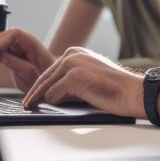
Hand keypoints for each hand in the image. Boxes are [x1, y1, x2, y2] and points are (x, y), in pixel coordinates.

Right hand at [0, 28, 54, 91]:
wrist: (58, 90)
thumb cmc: (51, 82)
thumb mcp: (31, 75)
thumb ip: (15, 63)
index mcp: (36, 46)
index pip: (16, 34)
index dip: (1, 41)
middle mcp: (30, 46)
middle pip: (9, 36)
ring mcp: (25, 52)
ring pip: (7, 43)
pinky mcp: (20, 59)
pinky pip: (7, 51)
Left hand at [22, 47, 142, 116]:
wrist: (132, 92)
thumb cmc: (116, 88)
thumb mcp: (89, 78)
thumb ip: (71, 81)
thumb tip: (52, 94)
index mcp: (76, 53)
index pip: (51, 70)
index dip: (40, 85)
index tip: (33, 96)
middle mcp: (72, 54)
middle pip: (45, 77)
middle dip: (34, 92)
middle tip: (27, 104)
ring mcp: (72, 64)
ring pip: (47, 85)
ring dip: (40, 98)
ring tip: (32, 107)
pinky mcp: (73, 77)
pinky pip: (54, 93)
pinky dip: (53, 102)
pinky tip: (53, 106)